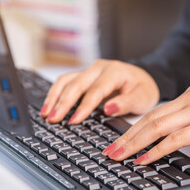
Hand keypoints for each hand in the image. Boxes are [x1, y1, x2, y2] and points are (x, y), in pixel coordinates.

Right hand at [39, 59, 159, 123]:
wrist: (142, 78)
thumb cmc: (143, 89)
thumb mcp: (142, 98)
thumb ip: (126, 103)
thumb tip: (108, 108)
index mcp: (114, 72)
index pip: (95, 90)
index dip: (83, 107)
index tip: (74, 121)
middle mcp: (99, 68)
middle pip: (76, 84)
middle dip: (63, 103)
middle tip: (53, 119)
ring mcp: (90, 70)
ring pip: (66, 80)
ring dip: (54, 97)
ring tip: (46, 114)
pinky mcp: (84, 76)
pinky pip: (66, 82)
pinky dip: (56, 93)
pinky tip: (49, 105)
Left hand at [102, 85, 189, 164]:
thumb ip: (185, 118)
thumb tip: (163, 136)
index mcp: (188, 95)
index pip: (154, 113)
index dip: (133, 128)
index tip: (119, 140)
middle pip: (150, 120)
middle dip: (127, 137)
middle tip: (111, 151)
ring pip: (158, 127)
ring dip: (136, 144)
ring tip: (121, 156)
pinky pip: (175, 139)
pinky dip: (157, 150)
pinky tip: (145, 159)